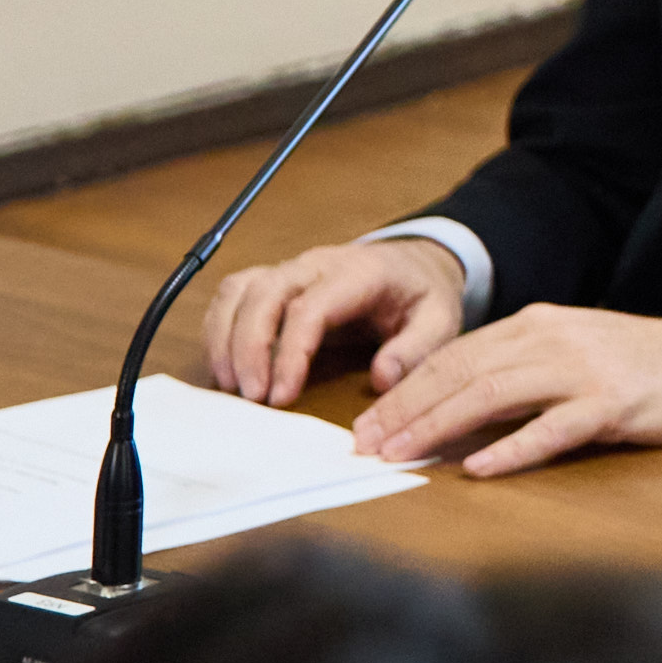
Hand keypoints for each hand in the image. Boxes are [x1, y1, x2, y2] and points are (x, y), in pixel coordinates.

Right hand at [203, 239, 465, 406]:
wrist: (415, 265)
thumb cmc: (423, 296)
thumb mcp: (441, 321)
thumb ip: (416, 350)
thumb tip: (381, 378)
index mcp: (360, 272)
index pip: (310, 307)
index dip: (289, 353)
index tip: (281, 396)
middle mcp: (318, 264)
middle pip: (264, 294)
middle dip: (249, 348)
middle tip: (252, 398)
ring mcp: (292, 269)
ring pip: (240, 291)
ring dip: (226, 338)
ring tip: (231, 387)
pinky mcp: (275, 280)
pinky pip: (234, 294)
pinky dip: (220, 328)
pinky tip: (226, 368)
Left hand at [347, 304, 661, 476]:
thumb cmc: (648, 365)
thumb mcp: (575, 355)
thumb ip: (521, 373)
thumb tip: (455, 411)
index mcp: (539, 325)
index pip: (454, 356)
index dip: (403, 392)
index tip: (365, 426)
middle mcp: (554, 340)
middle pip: (462, 373)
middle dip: (405, 411)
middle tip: (364, 447)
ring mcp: (585, 370)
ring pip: (494, 396)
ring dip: (439, 428)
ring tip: (401, 456)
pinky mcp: (615, 404)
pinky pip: (553, 428)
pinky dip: (512, 449)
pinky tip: (480, 469)